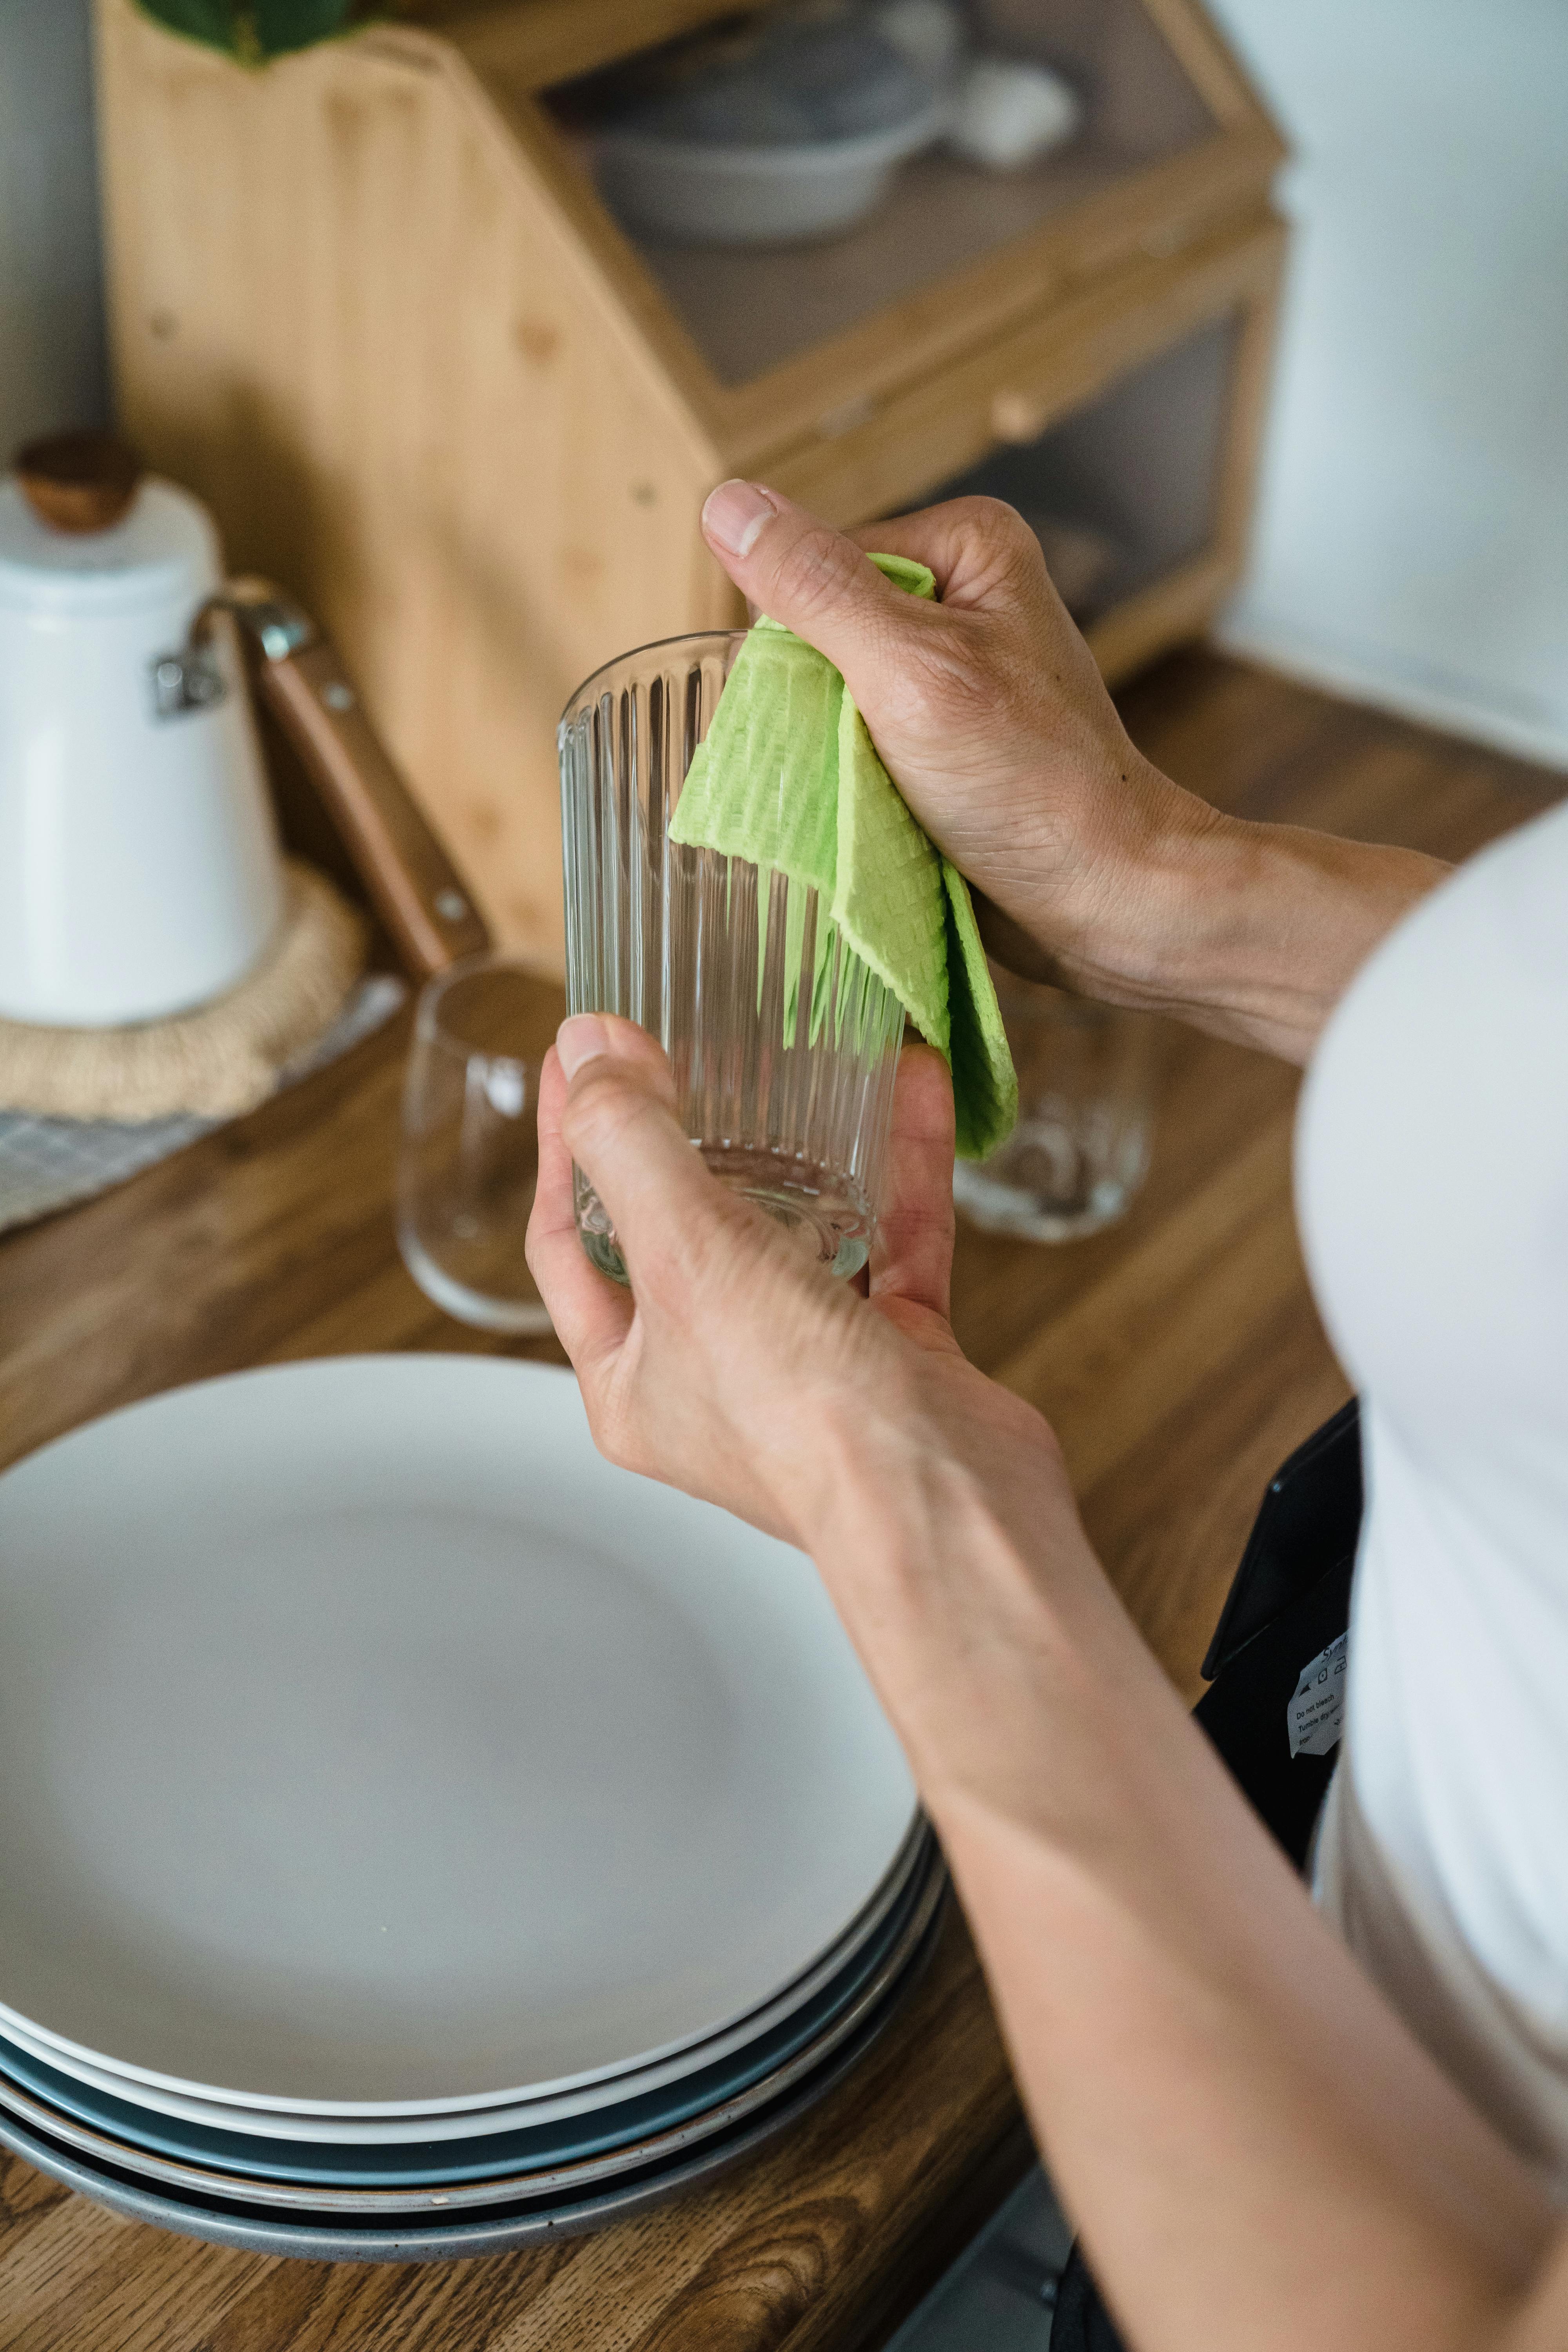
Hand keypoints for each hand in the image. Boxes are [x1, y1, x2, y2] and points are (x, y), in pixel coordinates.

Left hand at [523, 1013, 1054, 1561]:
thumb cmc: (802, 1415)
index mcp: (632, 1380)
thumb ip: (632, 1144)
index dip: (564, 1143)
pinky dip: (901, 1168)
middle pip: (679, 1232)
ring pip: (796, 1230)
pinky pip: (895, 1238)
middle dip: (687, 1136)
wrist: (949, 1506)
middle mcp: (713, 1378)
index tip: (576, 1056)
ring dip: (804, 1146)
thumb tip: (587, 1050)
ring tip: (799, 1054)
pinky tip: (910, 1090)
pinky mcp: (898, 1353)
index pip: (568, 1242)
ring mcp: (809, 1366)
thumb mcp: (686, 1255)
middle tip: (686, 1043)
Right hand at [698, 479, 1205, 990]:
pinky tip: (887, 809)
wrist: (1103, 894)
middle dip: (819, 699)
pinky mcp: (948, 736)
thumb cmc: (1028, 781)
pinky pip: (861, 741)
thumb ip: (816, 587)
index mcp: (966, 543)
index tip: (844, 707)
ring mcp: (956, 669)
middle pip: (823, 628)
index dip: (804, 642)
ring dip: (831, 747)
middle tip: (865, 758)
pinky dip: (854, 778)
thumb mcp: (908, 666)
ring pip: (834, 693)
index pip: (817, 566)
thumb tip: (725, 504)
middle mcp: (964, 593)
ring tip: (880, 789)